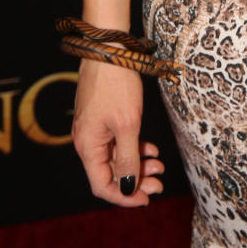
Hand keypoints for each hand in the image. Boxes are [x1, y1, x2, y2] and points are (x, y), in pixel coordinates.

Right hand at [71, 59, 165, 206]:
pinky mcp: (101, 116)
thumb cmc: (117, 84)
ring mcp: (93, 127)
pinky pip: (116, 140)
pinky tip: (150, 148)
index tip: (146, 200)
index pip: (102, 185)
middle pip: (110, 172)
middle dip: (136, 180)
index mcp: (88, 146)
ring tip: (160, 164)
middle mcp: (87, 140)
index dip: (124, 197)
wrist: (109, 47)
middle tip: (159, 183)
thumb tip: (128, 188)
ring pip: (115, 156)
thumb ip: (128, 158)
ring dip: (138, 163)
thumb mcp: (128, 125)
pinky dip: (133, 146)